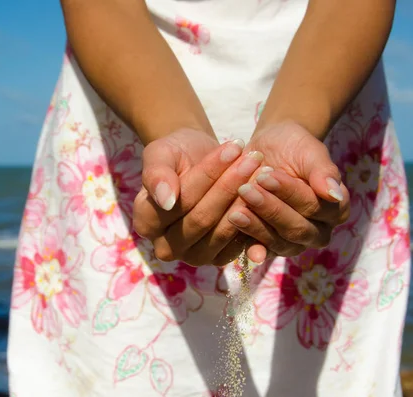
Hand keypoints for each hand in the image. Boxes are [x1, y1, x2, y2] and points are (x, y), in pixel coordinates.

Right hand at [133, 132, 265, 265]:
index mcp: (146, 223)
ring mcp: (194, 256)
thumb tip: (166, 201)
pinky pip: (238, 241)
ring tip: (262, 168)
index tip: (231, 148)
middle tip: (254, 157)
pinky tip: (266, 189)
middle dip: (230, 185)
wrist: (196, 161)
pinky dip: (254, 215)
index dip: (207, 175)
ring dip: (245, 198)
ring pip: (222, 230)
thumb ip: (157, 175)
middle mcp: (166, 247)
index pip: (179, 202)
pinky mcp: (219, 259)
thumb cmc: (175, 155)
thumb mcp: (160, 154)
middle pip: (201, 219)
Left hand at [227, 122, 349, 259]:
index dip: (290, 193)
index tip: (266, 175)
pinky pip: (259, 248)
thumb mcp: (310, 151)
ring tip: (235, 211)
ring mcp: (293, 243)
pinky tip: (233, 233)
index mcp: (335, 210)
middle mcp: (317, 232)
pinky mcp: (268, 245)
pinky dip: (246, 242)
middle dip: (270, 210)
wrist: (270, 148)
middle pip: (296, 229)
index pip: (314, 207)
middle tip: (246, 190)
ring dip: (256, 227)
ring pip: (278, 242)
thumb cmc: (295, 147)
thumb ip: (323, 172)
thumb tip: (335, 194)